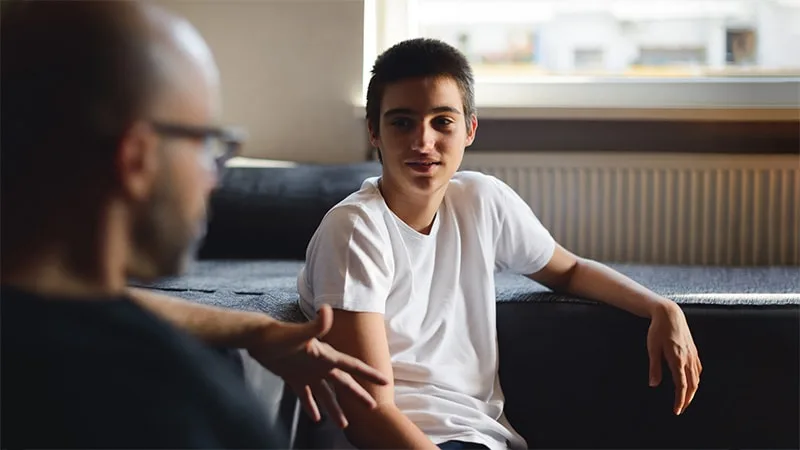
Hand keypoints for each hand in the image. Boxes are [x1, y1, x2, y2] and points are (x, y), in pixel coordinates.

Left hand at [246, 305, 388, 427]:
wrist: (258, 338)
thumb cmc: (279, 335)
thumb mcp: (299, 333)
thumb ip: (316, 325)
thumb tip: (327, 309)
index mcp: (326, 356)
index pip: (352, 366)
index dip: (369, 373)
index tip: (384, 381)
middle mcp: (320, 365)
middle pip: (344, 383)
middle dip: (358, 395)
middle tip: (372, 408)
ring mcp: (307, 372)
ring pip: (326, 394)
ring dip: (335, 408)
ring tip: (343, 424)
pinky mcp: (293, 378)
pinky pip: (305, 396)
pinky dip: (311, 406)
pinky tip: (315, 418)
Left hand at [647, 300, 701, 414]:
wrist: (670, 314)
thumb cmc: (658, 330)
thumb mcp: (652, 348)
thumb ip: (654, 367)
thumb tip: (653, 384)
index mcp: (677, 360)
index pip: (681, 386)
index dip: (680, 400)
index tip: (677, 410)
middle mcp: (688, 359)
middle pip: (692, 385)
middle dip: (687, 399)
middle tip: (681, 409)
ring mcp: (693, 354)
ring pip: (697, 378)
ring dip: (692, 391)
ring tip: (686, 399)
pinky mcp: (694, 350)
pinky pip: (698, 369)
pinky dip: (696, 379)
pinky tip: (692, 382)